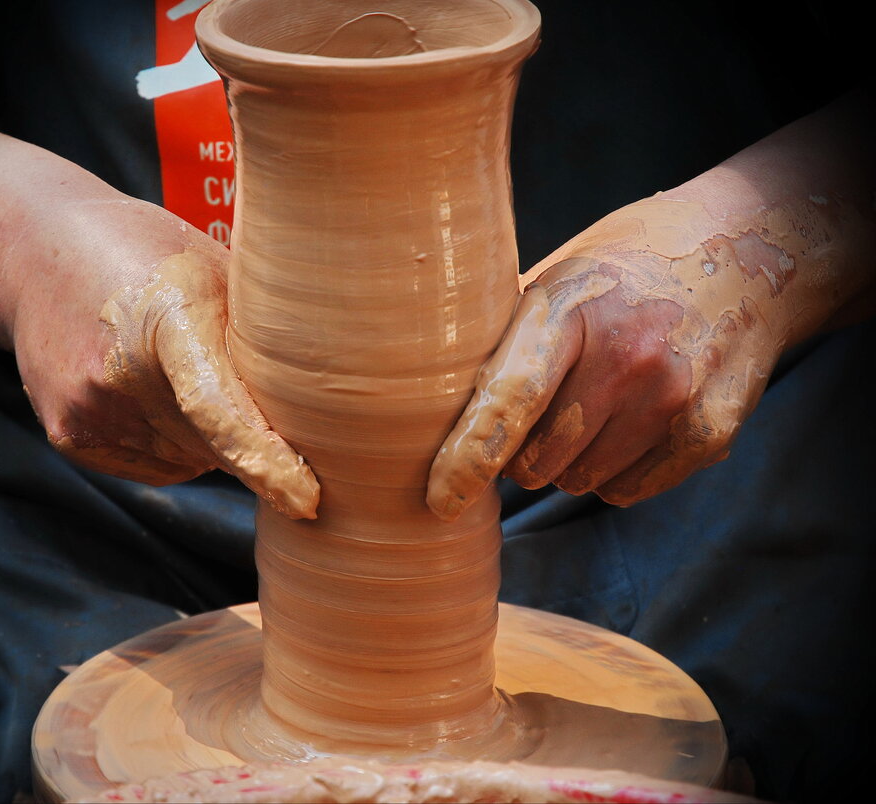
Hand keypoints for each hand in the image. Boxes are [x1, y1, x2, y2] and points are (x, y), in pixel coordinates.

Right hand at [0, 44, 318, 518]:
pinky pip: (156, 466)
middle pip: (217, 444)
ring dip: (207, 437)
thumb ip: (262, 334)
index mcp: (165, 316)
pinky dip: (173, 443)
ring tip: (176, 368)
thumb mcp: (213, 266)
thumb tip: (328, 410)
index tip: (307, 500)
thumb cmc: (144, 252)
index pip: (221, 408)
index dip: (267, 459)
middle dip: (248, 430)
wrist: (33, 250)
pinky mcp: (69, 437)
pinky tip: (150, 390)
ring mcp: (86, 411)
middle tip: (231, 371)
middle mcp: (118, 373)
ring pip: (189, 461)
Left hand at [427, 193, 825, 515]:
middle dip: (522, 452)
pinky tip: (631, 422)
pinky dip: (613, 473)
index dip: (469, 455)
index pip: (510, 396)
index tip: (439, 499)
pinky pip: (625, 491)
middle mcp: (629, 354)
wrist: (747, 254)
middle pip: (537, 458)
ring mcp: (674, 396)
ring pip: (579, 481)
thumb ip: (500, 334)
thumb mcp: (559, 276)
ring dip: (568, 463)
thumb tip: (419, 393)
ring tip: (593, 405)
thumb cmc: (623, 271)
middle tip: (542, 410)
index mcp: (572, 308)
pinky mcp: (709, 432)